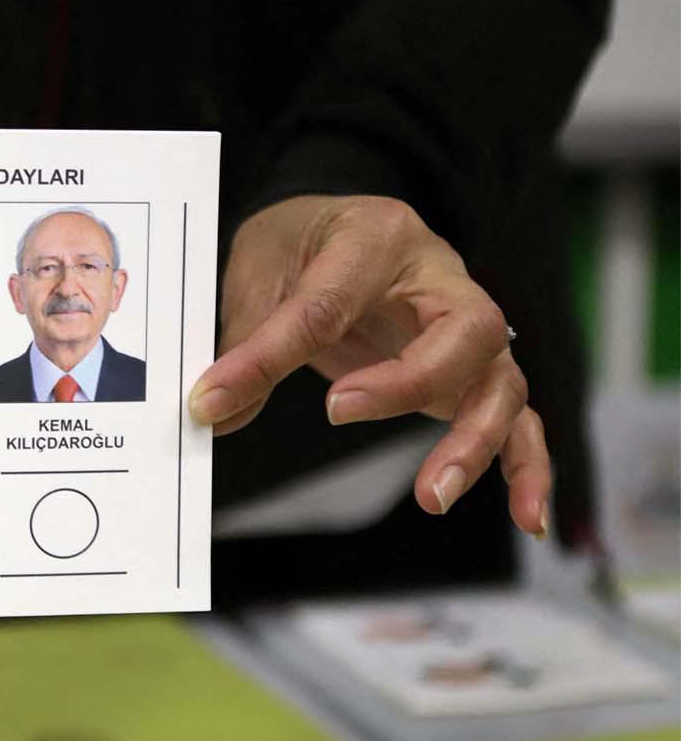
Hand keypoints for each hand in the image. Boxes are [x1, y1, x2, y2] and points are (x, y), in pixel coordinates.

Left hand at [188, 195, 548, 537]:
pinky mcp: (472, 371)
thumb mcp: (259, 265)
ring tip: (432, 497)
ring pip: (501, 382)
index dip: (268, 356)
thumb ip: (246, 336)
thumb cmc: (304, 238)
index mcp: (375, 237)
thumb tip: (216, 409)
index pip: (328, 303)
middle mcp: (440, 278)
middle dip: (409, 384)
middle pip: (464, 332)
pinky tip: (526, 518)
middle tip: (337, 413)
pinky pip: (518, 417)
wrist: (338, 222)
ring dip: (475, 442)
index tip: (214, 398)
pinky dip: (526, 467)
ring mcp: (465, 328)